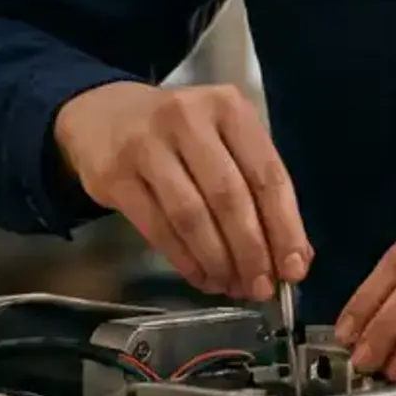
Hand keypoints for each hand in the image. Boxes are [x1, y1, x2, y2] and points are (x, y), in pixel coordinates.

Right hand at [54, 81, 310, 301]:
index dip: (284, 226)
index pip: (267, 173)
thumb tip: (294, 253)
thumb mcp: (224, 138)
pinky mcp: (114, 176)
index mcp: (229, 108)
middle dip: (251, 251)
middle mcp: (189, 120)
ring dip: (218, 260)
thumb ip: (258, 185)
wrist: (102, 114)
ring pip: (192, 216)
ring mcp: (147, 146)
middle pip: (230, 197)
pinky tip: (202, 277)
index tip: (294, 267)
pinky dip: (185, 260)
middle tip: (262, 287)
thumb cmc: (181, 132)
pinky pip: (158, 228)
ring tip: (233, 286)